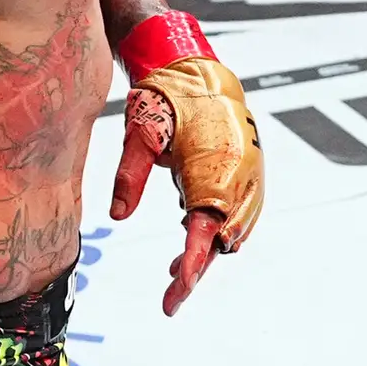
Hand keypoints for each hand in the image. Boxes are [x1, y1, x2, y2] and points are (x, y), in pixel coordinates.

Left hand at [108, 18, 263, 315]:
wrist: (195, 68)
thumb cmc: (165, 97)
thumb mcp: (138, 135)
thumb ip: (129, 176)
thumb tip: (117, 216)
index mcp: (214, 171)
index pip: (203, 235)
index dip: (189, 270)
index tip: (174, 297)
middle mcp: (239, 176)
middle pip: (221, 240)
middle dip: (197, 267)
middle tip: (169, 294)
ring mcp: (249, 174)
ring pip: (234, 229)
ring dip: (207, 249)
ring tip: (175, 269)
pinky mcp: (249, 170)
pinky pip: (239, 211)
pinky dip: (218, 228)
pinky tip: (190, 234)